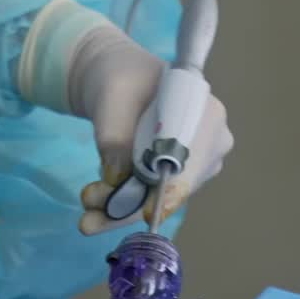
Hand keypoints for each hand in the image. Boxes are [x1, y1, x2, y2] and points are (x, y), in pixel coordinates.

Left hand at [66, 24, 233, 234]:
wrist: (117, 79)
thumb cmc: (120, 79)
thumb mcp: (111, 99)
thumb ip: (114, 137)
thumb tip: (116, 178)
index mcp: (206, 115)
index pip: (189, 163)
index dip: (166, 192)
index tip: (139, 212)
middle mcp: (212, 143)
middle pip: (175, 186)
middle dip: (131, 205)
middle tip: (87, 219)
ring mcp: (199, 162)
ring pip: (161, 196)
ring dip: (122, 207)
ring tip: (87, 211)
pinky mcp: (180, 174)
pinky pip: (154, 195)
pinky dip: (126, 202)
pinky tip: (97, 208)